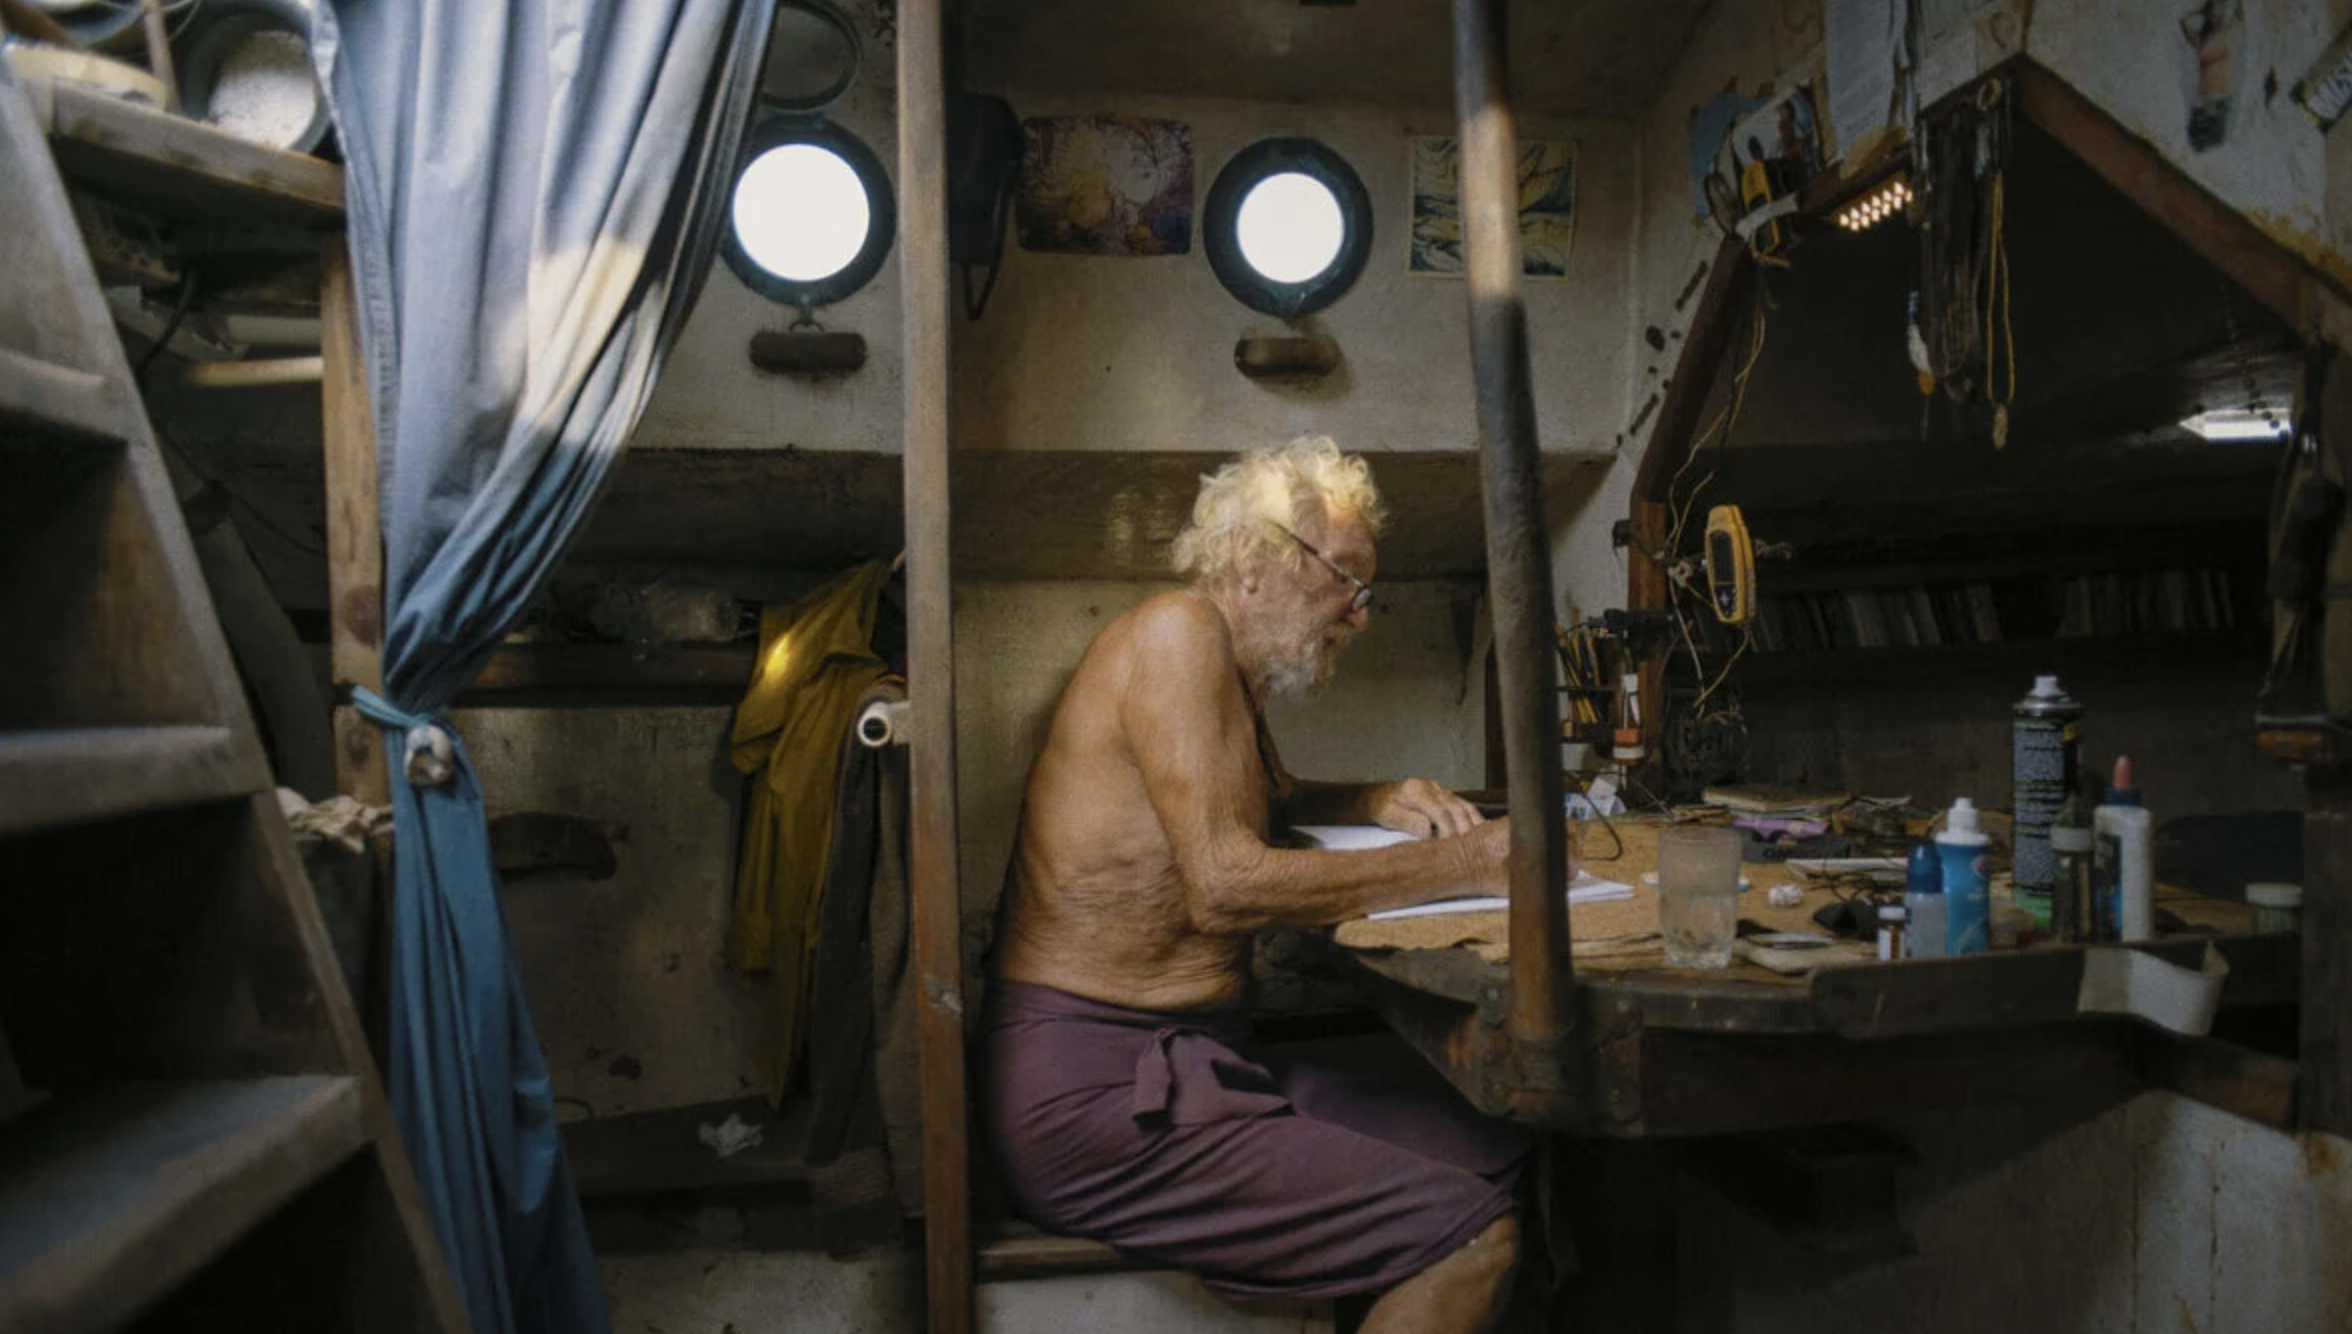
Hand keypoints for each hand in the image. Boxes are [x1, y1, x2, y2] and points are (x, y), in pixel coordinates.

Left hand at [1366, 778, 1485, 839]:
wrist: (1377, 796)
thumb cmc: (1380, 807)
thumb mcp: (1387, 815)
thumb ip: (1407, 821)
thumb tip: (1427, 831)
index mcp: (1416, 791)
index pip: (1440, 812)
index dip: (1448, 831)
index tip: (1450, 849)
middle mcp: (1431, 787)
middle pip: (1456, 809)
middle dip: (1463, 831)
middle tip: (1466, 852)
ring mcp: (1440, 790)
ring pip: (1464, 806)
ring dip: (1472, 826)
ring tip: (1477, 846)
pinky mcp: (1445, 795)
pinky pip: (1465, 806)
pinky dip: (1474, 819)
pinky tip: (1478, 833)